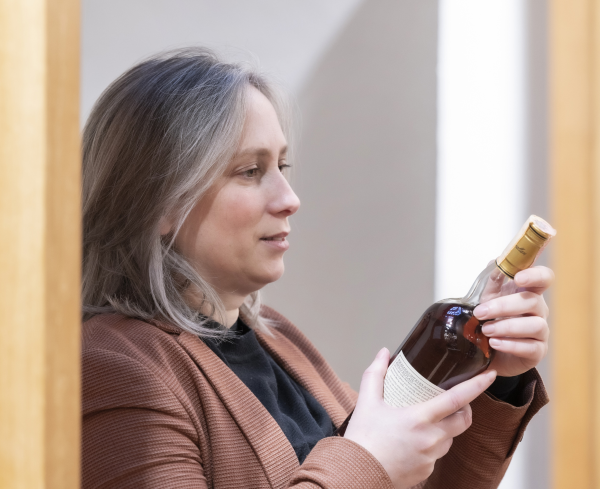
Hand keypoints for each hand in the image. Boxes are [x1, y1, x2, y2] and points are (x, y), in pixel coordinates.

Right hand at [344, 348, 496, 488]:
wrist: (357, 473)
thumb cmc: (363, 440)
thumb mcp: (367, 401)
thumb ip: (376, 374)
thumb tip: (384, 353)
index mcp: (419, 419)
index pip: (457, 399)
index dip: (476, 386)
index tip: (489, 375)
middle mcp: (431, 439)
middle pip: (463, 421)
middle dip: (466, 408)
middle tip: (456, 400)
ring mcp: (431, 457)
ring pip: (451, 438)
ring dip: (447, 427)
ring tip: (429, 419)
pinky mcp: (427, 471)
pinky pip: (438, 454)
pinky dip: (433, 444)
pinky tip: (415, 439)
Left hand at [475, 265, 553, 376]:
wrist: (488, 350)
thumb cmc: (492, 319)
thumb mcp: (487, 297)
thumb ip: (492, 281)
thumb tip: (495, 264)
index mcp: (528, 292)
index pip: (544, 277)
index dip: (535, 275)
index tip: (518, 278)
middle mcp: (539, 310)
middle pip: (533, 301)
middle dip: (504, 306)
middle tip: (480, 312)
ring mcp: (541, 331)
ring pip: (535, 325)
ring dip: (507, 327)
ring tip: (486, 330)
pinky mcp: (538, 351)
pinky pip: (531, 348)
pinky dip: (510, 345)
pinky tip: (495, 343)